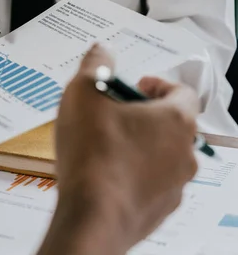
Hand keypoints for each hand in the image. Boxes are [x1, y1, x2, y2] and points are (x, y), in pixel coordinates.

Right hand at [38, 44, 198, 254]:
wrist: (92, 216)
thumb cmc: (93, 155)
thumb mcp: (84, 92)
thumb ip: (96, 64)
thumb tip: (102, 51)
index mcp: (176, 120)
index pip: (182, 92)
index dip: (157, 84)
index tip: (136, 85)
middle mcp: (184, 153)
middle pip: (171, 124)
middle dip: (142, 114)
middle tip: (111, 112)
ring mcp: (174, 184)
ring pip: (161, 155)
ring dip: (138, 144)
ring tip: (102, 143)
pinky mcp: (158, 209)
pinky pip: (149, 182)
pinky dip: (132, 173)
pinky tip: (102, 171)